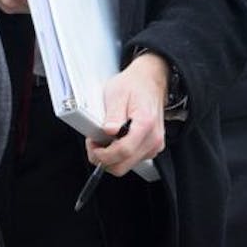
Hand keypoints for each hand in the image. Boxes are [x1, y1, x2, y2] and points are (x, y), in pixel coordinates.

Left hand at [87, 52, 168, 176]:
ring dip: (110, 157)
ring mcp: (154, 145)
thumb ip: (113, 114)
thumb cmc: (135, 85)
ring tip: (104, 138)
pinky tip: (115, 140)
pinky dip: (119, 155)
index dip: (102, 153)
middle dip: (103, 158)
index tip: (92, 144)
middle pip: (122, 166)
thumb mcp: (117, 93)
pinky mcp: (151, 148)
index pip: (123, 151)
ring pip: (125, 165)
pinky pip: (131, 161)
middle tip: (94, 142)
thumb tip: (108, 130)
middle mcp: (153, 138)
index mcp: (145, 124)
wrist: (150, 80)